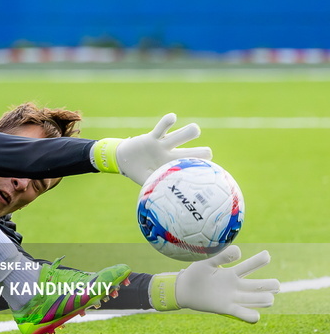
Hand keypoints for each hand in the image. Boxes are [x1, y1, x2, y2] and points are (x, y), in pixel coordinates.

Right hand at [91, 113, 211, 184]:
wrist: (124, 160)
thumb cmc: (140, 173)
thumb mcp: (149, 184)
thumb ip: (158, 194)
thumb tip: (167, 216)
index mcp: (173, 167)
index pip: (190, 169)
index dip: (200, 171)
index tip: (209, 176)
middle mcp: (171, 155)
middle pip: (190, 153)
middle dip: (201, 153)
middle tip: (208, 154)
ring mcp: (162, 145)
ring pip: (178, 137)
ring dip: (188, 133)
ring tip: (196, 130)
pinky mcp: (151, 137)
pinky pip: (160, 128)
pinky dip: (166, 123)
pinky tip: (173, 117)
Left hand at [151, 246, 279, 322]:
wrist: (184, 289)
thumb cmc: (196, 273)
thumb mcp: (207, 261)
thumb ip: (221, 256)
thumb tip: (239, 251)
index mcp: (231, 273)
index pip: (249, 266)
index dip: (259, 260)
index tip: (267, 255)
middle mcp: (236, 286)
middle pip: (258, 285)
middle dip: (270, 285)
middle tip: (276, 284)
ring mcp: (233, 298)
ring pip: (255, 299)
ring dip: (263, 299)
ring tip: (269, 298)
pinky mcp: (227, 308)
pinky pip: (243, 314)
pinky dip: (251, 316)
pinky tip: (255, 316)